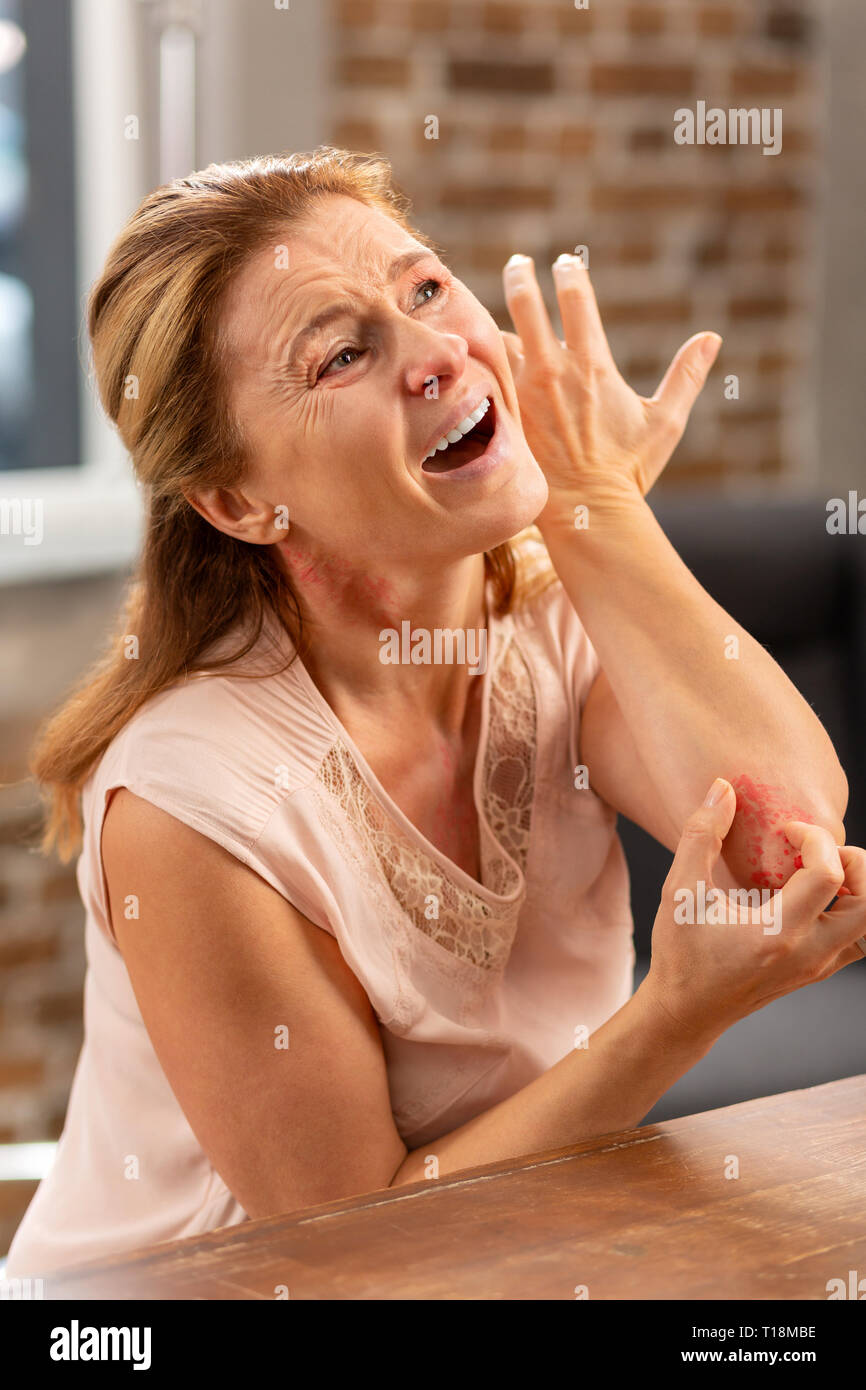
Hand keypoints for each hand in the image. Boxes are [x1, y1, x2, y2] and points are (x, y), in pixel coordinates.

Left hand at [501, 252, 721, 519]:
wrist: (586, 514)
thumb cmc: (627, 471)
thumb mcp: (665, 423)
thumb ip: (686, 376)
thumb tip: (712, 339)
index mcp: (592, 365)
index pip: (577, 300)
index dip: (570, 274)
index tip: (565, 263)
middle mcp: (553, 371)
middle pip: (526, 304)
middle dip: (521, 277)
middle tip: (519, 264)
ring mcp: (523, 394)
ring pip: (499, 340)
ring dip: (498, 325)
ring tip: (495, 318)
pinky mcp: (505, 416)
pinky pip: (485, 378)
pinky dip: (483, 364)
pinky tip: (476, 359)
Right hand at [642, 778, 865, 1042]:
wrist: (686, 1012)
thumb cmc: (681, 954)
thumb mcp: (679, 891)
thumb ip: (701, 835)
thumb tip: (722, 788)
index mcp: (779, 933)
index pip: (830, 874)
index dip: (814, 838)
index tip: (783, 830)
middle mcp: (810, 953)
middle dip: (852, 862)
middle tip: (814, 852)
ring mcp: (819, 965)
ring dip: (856, 888)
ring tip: (816, 872)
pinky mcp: (818, 970)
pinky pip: (857, 937)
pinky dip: (848, 908)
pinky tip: (810, 896)